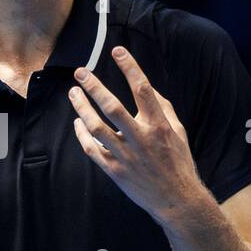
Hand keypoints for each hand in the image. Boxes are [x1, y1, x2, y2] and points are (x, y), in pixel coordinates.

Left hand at [69, 46, 200, 226]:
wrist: (176, 199)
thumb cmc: (178, 162)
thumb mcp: (178, 131)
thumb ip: (163, 108)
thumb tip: (147, 87)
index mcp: (159, 125)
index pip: (143, 89)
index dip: (130, 67)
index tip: (118, 51)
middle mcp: (141, 138)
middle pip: (112, 107)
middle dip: (94, 86)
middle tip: (80, 72)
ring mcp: (126, 155)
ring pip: (96, 127)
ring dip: (82, 108)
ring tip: (73, 93)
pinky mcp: (114, 171)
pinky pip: (92, 149)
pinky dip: (82, 135)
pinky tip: (77, 123)